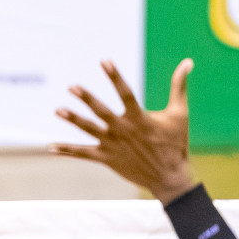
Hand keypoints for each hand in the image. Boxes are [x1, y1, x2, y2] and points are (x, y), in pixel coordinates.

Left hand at [51, 59, 195, 202]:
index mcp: (140, 118)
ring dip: (72, 120)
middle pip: (101, 111)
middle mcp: (124, 130)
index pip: (125, 93)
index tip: (105, 61)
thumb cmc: (176, 144)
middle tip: (72, 87)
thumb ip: (179, 87)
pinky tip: (50, 146)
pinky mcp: (106, 159)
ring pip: (89, 130)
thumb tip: (188, 62)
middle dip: (87, 99)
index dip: (115, 76)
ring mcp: (113, 145)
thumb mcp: (180, 114)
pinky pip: (83, 154)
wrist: (170, 177)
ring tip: (57, 110)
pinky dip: (67, 150)